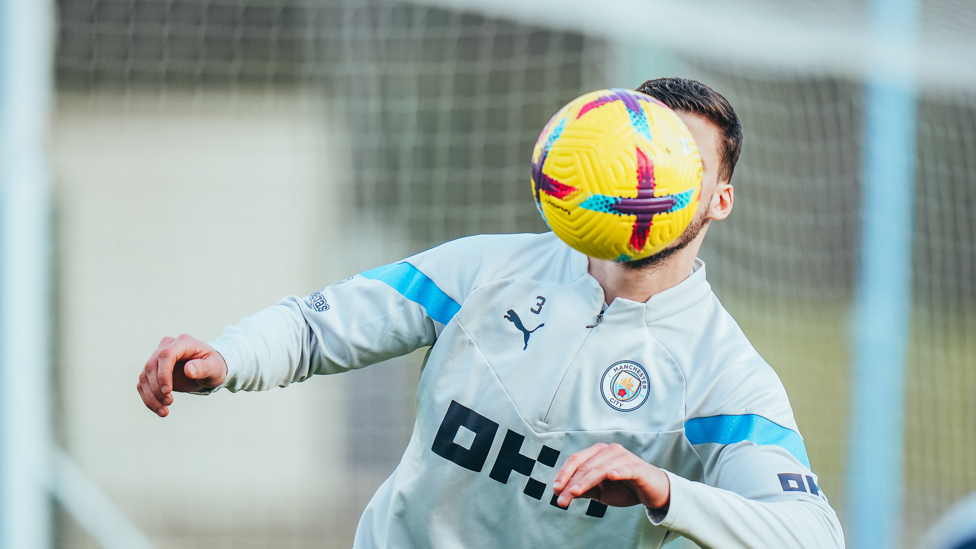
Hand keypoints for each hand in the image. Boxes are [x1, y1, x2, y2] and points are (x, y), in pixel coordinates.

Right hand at [137, 334, 227, 416]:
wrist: (209, 370)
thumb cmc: (214, 366)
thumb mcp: (216, 368)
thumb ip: (204, 368)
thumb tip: (188, 370)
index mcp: (183, 342)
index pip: (166, 355)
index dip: (163, 373)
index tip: (167, 391)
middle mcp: (167, 346)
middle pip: (151, 366)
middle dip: (157, 388)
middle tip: (169, 403)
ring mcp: (157, 358)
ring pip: (144, 377)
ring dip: (151, 396)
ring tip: (164, 411)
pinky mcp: (153, 371)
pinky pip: (143, 384)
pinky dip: (148, 398)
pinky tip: (159, 409)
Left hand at [552, 443, 669, 510]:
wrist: (652, 492)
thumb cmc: (625, 488)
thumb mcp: (600, 491)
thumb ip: (583, 488)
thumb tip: (562, 491)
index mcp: (598, 453)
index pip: (576, 460)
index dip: (564, 474)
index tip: (555, 490)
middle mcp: (609, 450)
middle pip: (585, 466)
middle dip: (571, 484)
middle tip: (561, 500)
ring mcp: (624, 457)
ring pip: (600, 469)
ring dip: (586, 482)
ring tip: (574, 492)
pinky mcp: (638, 467)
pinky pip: (626, 468)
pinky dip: (619, 472)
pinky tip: (611, 476)